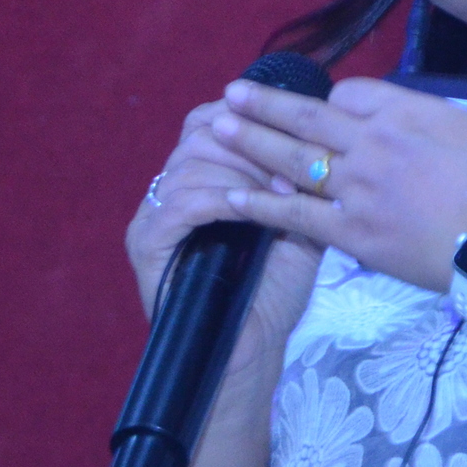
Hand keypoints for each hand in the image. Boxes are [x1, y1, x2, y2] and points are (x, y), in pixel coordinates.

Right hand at [124, 96, 326, 347]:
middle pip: (201, 134)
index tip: (290, 133)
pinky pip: (182, 202)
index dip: (248, 118)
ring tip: (280, 195)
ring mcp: (153, 216)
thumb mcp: (296, 223)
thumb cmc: (274, 290)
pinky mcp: (147, 243)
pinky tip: (252, 211)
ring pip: (192, 163)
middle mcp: (168, 190)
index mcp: (199, 180)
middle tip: (290, 172)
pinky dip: (223, 199)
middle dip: (252, 144)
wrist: (252, 349)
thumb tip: (319, 135)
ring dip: (244, 173)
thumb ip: (297, 180)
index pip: (208, 121)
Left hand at [209, 76, 466, 292]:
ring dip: (252, 144)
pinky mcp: (352, 233)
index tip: (326, 107)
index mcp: (410, 112)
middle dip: (266, 105)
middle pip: (308, 119)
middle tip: (231, 94)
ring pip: (293, 160)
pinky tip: (230, 197)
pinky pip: (294, 216)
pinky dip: (260, 206)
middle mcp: (373, 142)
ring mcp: (357, 188)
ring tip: (217, 129)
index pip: (353, 95)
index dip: (335, 100)